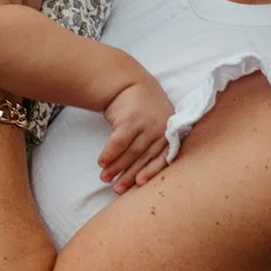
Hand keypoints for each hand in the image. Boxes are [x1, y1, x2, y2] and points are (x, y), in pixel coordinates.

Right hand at [97, 74, 172, 192]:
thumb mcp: (156, 123)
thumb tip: (142, 173)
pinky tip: (101, 162)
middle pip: (144, 158)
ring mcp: (146, 124)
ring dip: (116, 167)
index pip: (162, 157)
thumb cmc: (142, 109)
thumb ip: (154, 143)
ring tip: (105, 177)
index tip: (139, 185)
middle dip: (129, 175)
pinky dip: (109, 154)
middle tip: (117, 189)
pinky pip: (119, 142)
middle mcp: (161, 129)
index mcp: (169, 132)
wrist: (129, 82)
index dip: (150, 172)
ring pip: (131, 152)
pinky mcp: (130, 119)